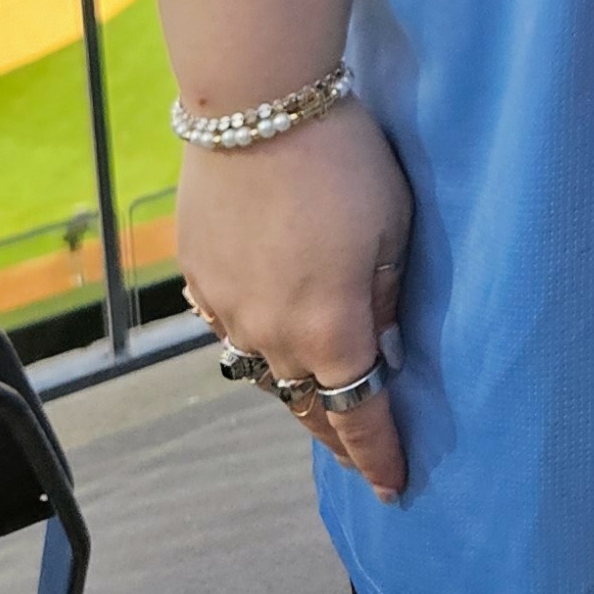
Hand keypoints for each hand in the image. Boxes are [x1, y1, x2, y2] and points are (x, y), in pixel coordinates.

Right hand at [179, 97, 415, 500]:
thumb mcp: (393, 229)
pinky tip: (267, 332)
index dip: (379, 457)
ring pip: (263, 371)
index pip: (359, 418)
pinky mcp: (199, 274)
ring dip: (294, 388)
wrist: (256, 105)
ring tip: (317, 395)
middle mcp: (271, 336)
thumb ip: (386, 299)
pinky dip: (254, 340)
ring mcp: (226, 308)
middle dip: (337, 437)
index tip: (395, 488)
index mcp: (329, 332)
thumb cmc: (342, 160)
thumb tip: (384, 350)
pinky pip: (228, 326)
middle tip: (361, 457)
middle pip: (306, 406)